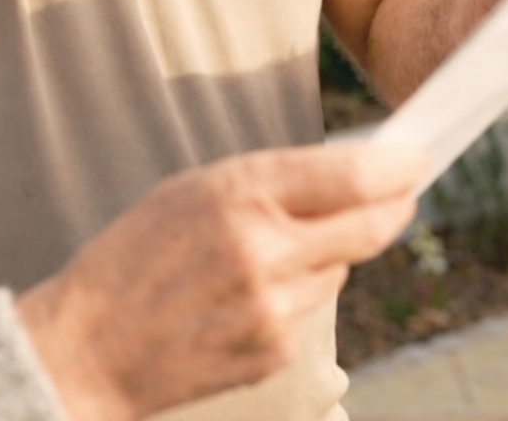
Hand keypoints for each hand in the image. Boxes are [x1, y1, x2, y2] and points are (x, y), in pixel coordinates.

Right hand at [16, 142, 423, 420]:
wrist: (88, 345)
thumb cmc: (135, 252)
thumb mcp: (194, 188)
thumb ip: (269, 181)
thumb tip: (349, 175)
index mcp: (240, 194)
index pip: (352, 175)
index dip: (398, 165)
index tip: (419, 154)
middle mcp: (265, 251)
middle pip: (371, 226)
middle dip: (396, 204)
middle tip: (407, 187)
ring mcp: (274, 309)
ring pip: (341, 266)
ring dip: (334, 247)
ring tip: (281, 241)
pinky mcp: (274, 354)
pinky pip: (311, 306)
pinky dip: (300, 288)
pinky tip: (252, 288)